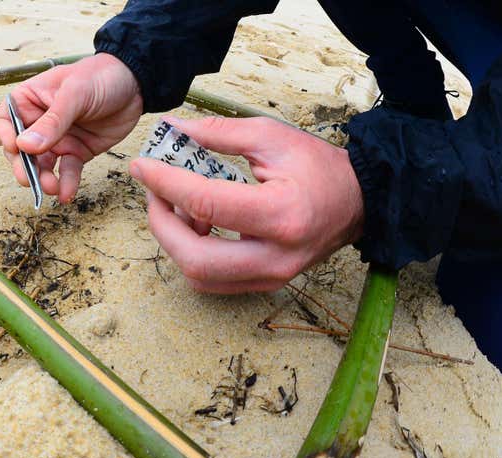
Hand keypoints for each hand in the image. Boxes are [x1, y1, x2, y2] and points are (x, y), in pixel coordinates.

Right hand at [0, 53, 142, 202]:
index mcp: (28, 101)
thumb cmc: (100, 76)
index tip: (16, 146)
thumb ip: (52, 121)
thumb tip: (24, 146)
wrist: (136, 83)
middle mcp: (37, 123)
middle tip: (29, 179)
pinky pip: (66, 172)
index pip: (2, 123)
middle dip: (22, 167)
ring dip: (42, 180)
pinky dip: (66, 184)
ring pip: (40, 166)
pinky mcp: (75, 152)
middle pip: (18, 152)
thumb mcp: (75, 93)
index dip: (4, 137)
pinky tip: (67, 193)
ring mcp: (56, 140)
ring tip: (52, 188)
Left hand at [130, 116, 363, 293]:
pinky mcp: (266, 283)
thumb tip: (173, 130)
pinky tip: (197, 223)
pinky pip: (213, 280)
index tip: (142, 166)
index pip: (205, 203)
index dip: (165, 183)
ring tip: (178, 206)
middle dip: (161, 225)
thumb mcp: (270, 136)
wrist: (359, 201)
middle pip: (195, 259)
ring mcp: (272, 276)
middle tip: (153, 194)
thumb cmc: (318, 167)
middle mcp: (277, 256)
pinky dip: (193, 254)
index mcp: (281, 214)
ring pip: (199, 276)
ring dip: (175, 242)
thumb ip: (218, 133)